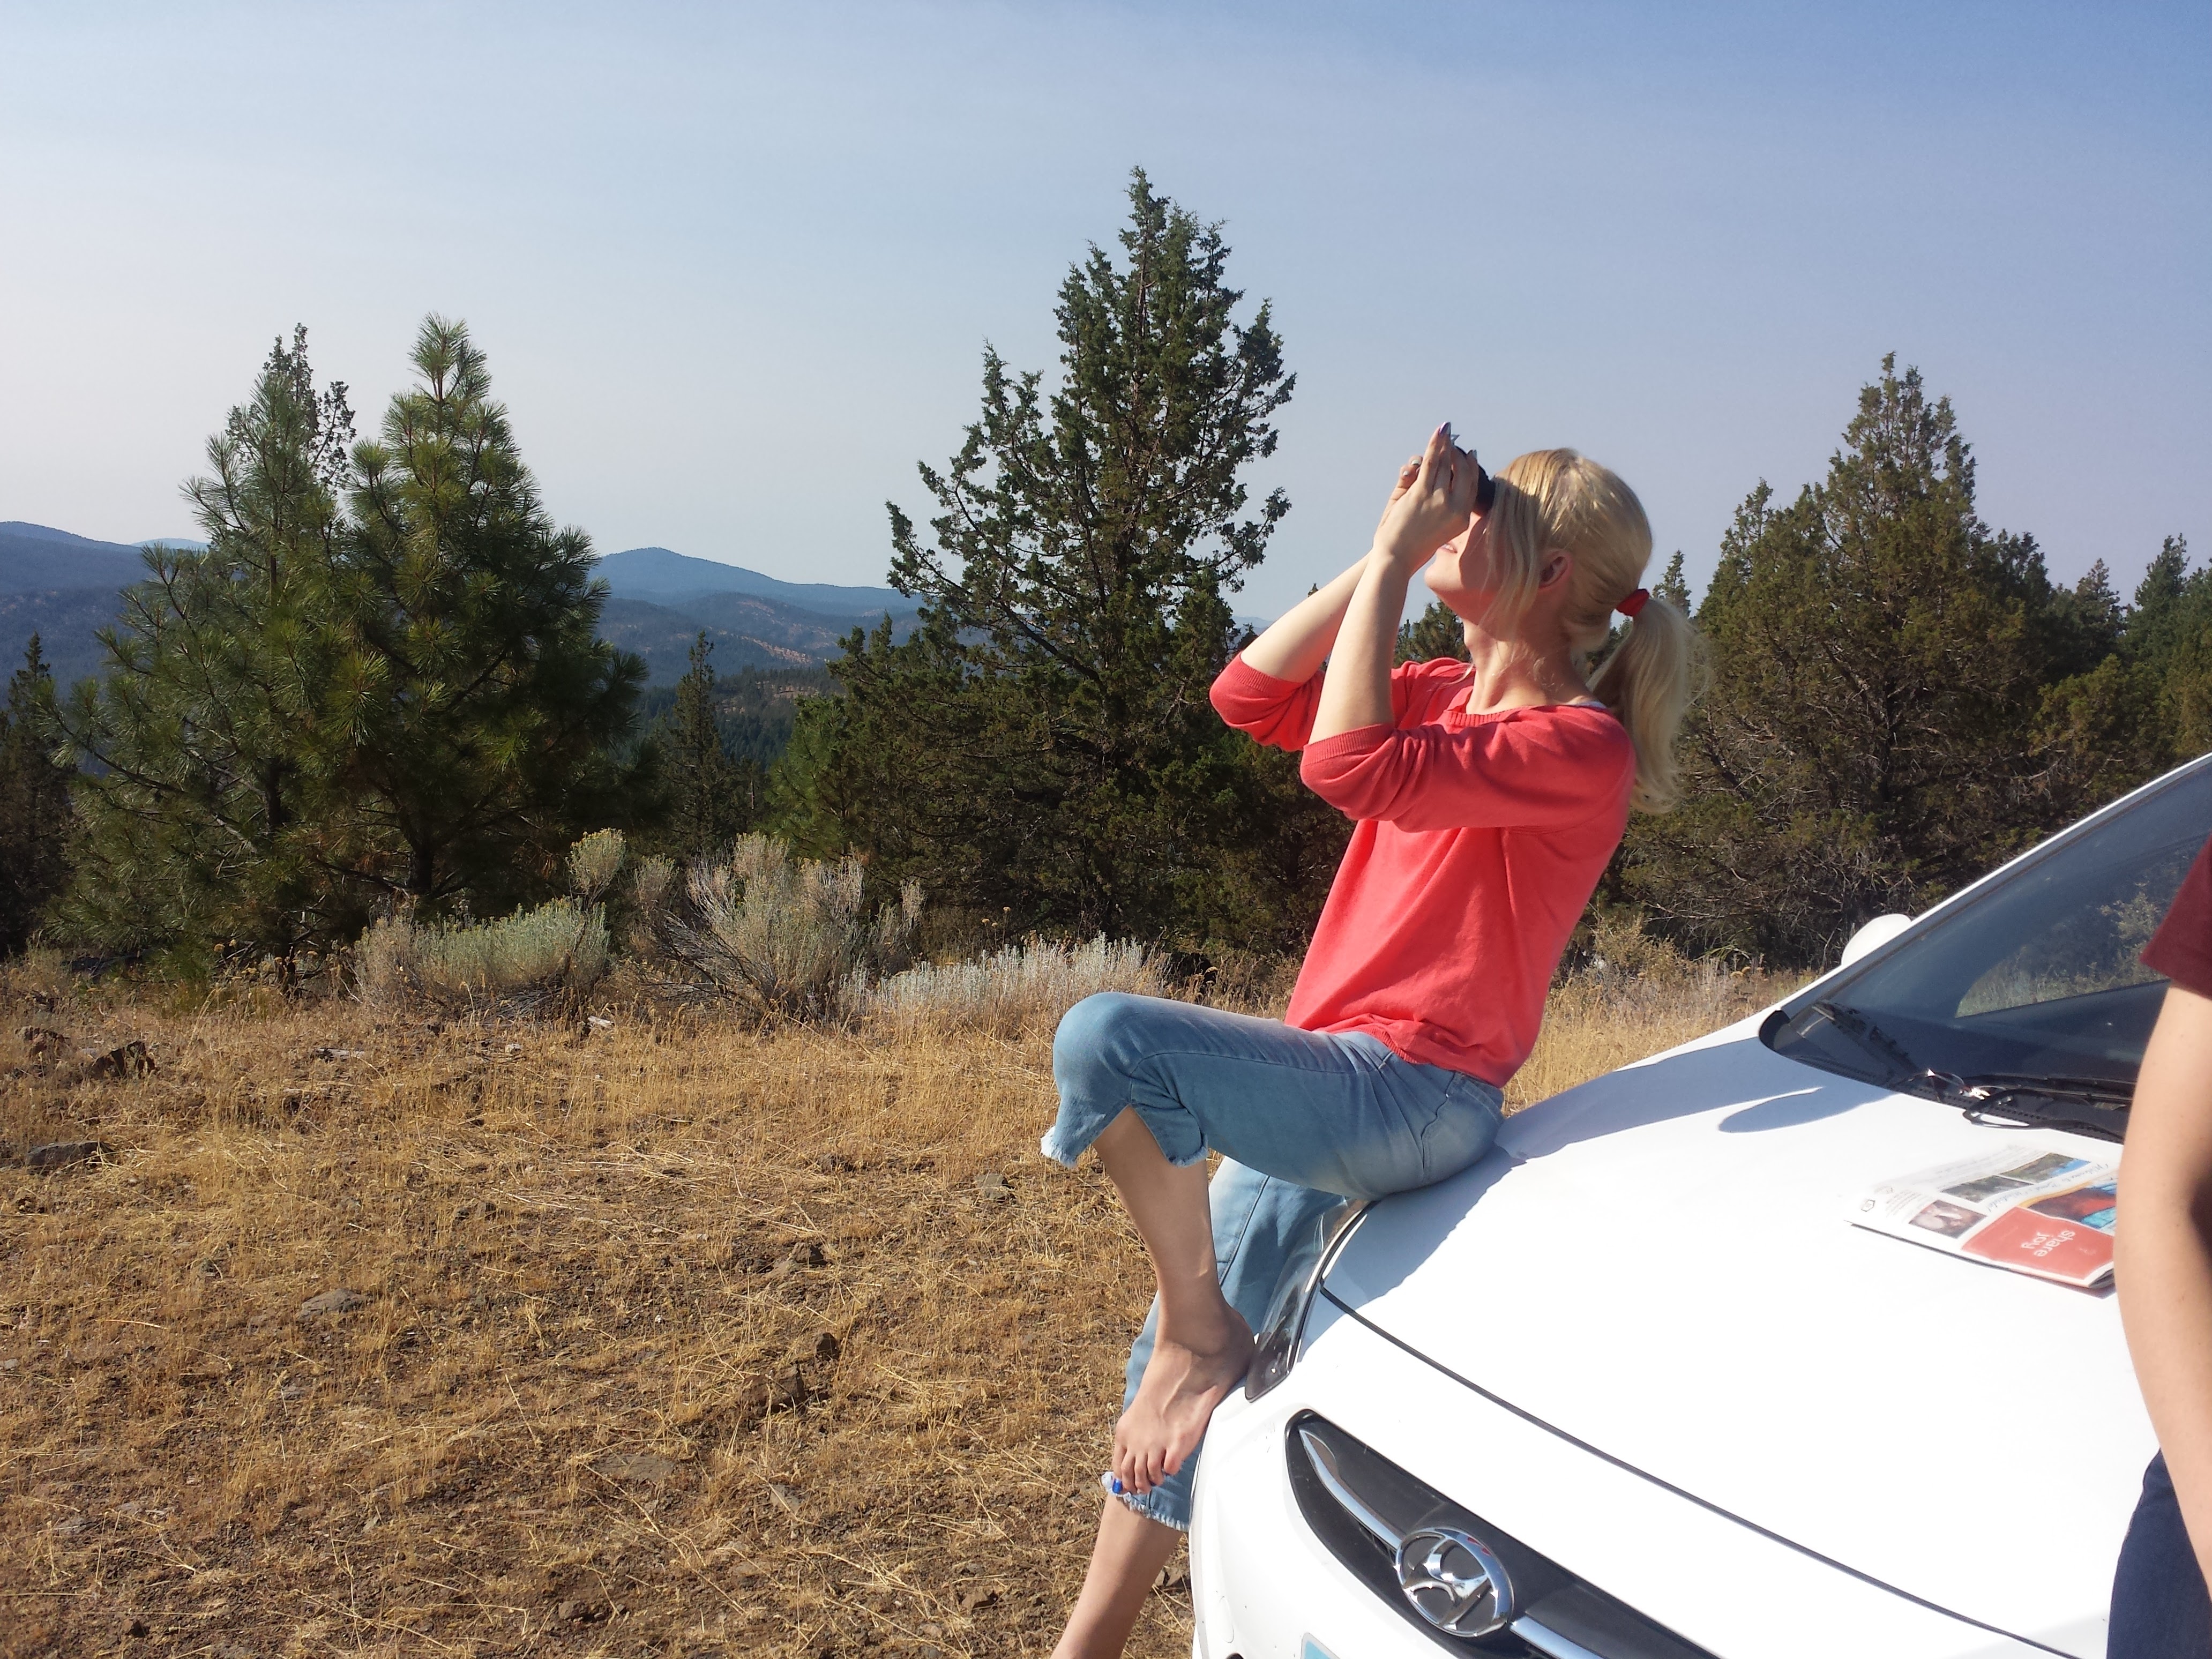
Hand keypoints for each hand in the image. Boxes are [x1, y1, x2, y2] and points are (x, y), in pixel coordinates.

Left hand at [1372, 425, 1477, 572]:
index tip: (1471, 455)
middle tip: (1454, 439)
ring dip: (1446, 446)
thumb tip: (1429, 476)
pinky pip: (1431, 463)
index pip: (1472, 487)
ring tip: (1446, 432)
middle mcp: (1456, 508)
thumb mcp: (1434, 527)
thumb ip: (1439, 506)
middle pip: (1461, 473)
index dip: (1471, 468)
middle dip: (1458, 453)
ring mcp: (1440, 500)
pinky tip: (1440, 432)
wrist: (1396, 559)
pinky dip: (1435, 445)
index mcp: (1462, 519)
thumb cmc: (1412, 546)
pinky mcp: (1422, 493)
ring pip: (1445, 465)